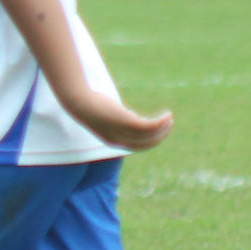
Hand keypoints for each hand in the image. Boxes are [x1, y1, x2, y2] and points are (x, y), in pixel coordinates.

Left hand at [58, 88, 172, 151]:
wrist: (80, 102)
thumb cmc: (91, 105)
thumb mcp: (106, 116)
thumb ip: (119, 119)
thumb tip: (130, 114)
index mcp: (113, 142)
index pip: (136, 147)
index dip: (149, 141)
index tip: (158, 132)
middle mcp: (120, 141)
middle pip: (146, 143)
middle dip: (159, 136)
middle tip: (168, 125)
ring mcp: (123, 132)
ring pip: (150, 135)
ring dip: (163, 128)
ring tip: (169, 119)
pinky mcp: (127, 122)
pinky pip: (150, 126)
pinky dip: (160, 122)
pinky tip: (166, 115)